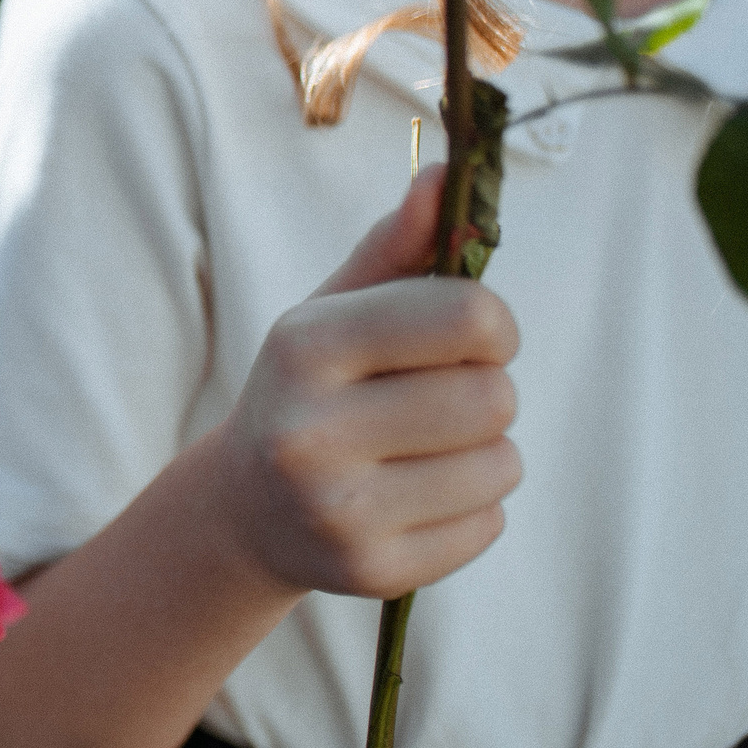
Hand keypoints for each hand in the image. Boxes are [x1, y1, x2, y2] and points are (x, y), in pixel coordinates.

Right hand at [217, 167, 523, 599]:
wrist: (246, 507)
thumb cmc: (309, 389)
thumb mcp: (333, 312)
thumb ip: (395, 248)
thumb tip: (444, 176)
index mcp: (304, 347)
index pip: (470, 319)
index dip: (490, 325)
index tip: (467, 337)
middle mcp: (309, 431)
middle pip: (493, 396)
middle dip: (485, 393)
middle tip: (437, 401)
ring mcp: (337, 510)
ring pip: (501, 465)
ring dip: (484, 453)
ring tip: (426, 452)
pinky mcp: (370, 571)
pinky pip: (490, 526)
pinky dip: (473, 509)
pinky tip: (416, 498)